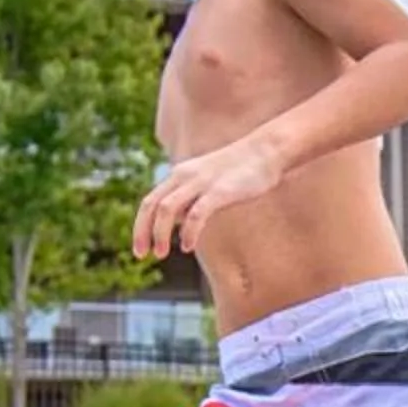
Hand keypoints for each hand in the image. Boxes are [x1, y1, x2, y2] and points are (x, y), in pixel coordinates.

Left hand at [134, 137, 284, 259]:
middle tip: (142, 255)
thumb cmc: (240, 171)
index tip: (141, 249)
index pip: (150, 201)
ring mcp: (201, 182)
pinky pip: (196, 213)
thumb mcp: (207, 182)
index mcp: (179, 175)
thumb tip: (178, 221)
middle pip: (151, 205)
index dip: (140, 226)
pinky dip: (188, 231)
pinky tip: (187, 246)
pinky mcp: (220, 190)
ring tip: (161, 254)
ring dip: (159, 233)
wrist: (266, 151)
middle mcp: (184, 176)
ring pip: (167, 208)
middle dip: (142, 231)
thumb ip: (190, 198)